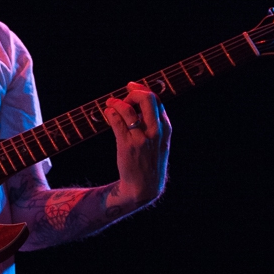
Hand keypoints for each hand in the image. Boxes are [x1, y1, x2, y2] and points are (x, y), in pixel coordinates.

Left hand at [104, 82, 171, 205]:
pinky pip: (116, 122)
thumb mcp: (159, 140)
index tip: (131, 87)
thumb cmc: (149, 160)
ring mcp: (141, 139)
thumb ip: (153, 121)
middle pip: (147, 99)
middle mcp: (155, 131)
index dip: (142, 89)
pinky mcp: (127, 146)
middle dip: (133, 92)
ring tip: (110, 103)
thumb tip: (139, 99)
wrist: (144, 187)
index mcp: (165, 128)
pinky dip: (110, 113)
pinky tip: (108, 113)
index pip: (156, 100)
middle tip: (124, 97)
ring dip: (116, 103)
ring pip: (128, 110)